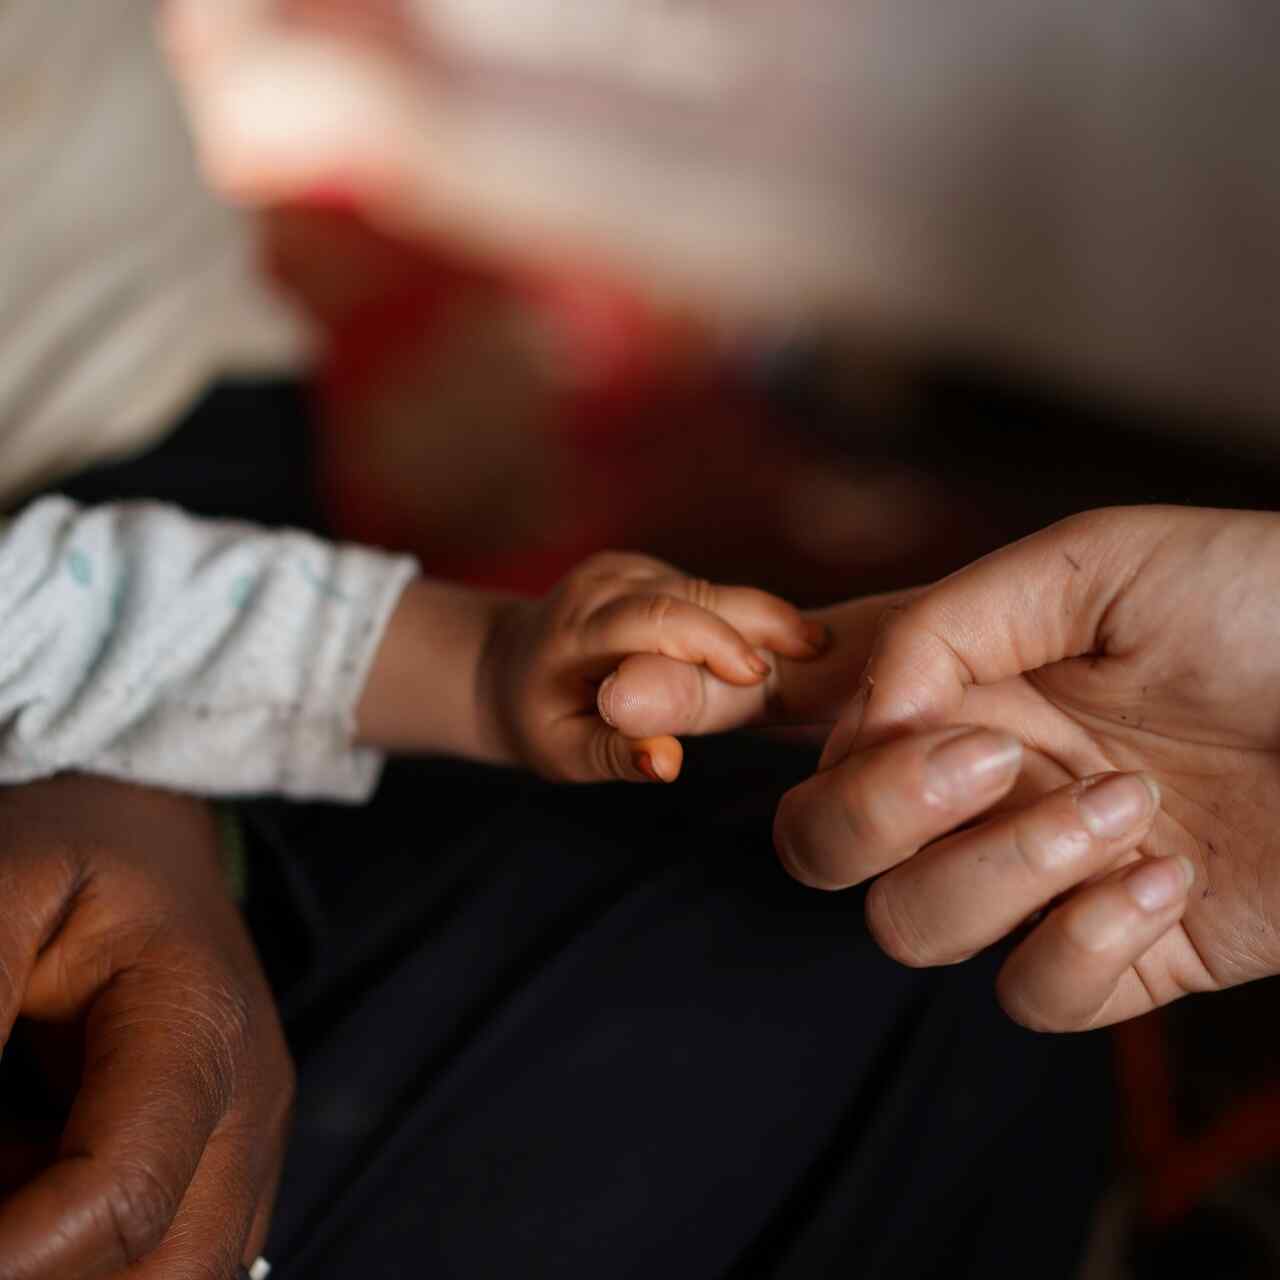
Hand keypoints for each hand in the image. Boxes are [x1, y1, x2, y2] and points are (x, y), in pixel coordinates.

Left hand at [0, 775, 292, 1278]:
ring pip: (170, 1277)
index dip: (11, 1257)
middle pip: (170, 1272)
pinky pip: (158, 1259)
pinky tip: (26, 1166)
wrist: (153, 840)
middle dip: (47, 1268)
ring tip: (12, 1140)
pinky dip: (73, 1246)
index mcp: (201, 1025)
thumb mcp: (2, 890)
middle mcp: (248, 1105)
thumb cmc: (80, 855)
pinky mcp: (225, 1171)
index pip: (122, 1199)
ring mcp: (246, 1146)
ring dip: (61, 1257)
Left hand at [480, 551, 826, 782]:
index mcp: (575, 632)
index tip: (761, 674)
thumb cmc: (540, 721)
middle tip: (822, 650)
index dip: (714, 640)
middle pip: (694, 592)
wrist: (506, 667)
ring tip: (814, 648)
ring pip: (707, 588)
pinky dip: (740, 616)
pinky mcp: (641, 567)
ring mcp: (621, 568)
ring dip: (759, 618)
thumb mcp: (566, 755)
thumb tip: (667, 765)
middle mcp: (600, 586)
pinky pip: (702, 589)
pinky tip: (777, 642)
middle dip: (760, 618)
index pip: (654, 619)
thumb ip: (616, 754)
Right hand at [603, 507, 1279, 1030]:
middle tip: (990, 754)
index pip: (794, 703)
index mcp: (954, 680)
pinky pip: (1026, 995)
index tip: (625, 695)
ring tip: (1124, 804)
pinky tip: (1163, 870)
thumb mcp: (1096, 561)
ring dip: (1005, 868)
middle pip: (823, 844)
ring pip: (908, 927)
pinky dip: (1084, 938)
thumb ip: (948, 626)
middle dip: (881, 809)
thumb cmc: (1265, 602)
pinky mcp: (1108, 955)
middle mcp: (969, 781)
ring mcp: (1030, 874)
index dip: (696, 700)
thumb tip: (859, 709)